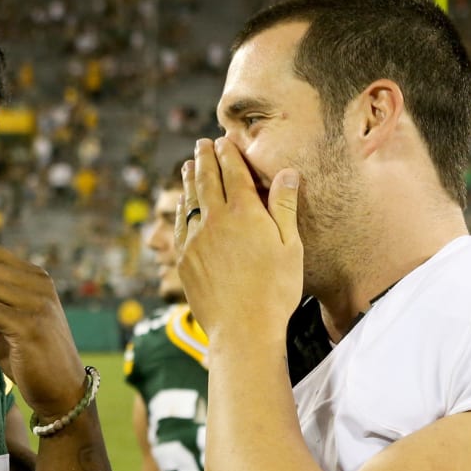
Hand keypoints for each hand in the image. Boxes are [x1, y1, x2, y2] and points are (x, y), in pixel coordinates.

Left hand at [174, 137, 303, 341]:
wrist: (243, 329)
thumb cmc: (275, 291)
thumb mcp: (290, 247)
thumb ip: (285, 207)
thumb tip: (287, 172)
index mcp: (245, 212)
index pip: (233, 172)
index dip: (228, 153)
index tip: (224, 140)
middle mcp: (215, 220)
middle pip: (207, 180)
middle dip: (205, 158)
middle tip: (202, 143)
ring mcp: (195, 240)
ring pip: (189, 201)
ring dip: (189, 179)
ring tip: (188, 165)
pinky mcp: (184, 260)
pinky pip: (179, 226)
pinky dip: (180, 209)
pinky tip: (182, 205)